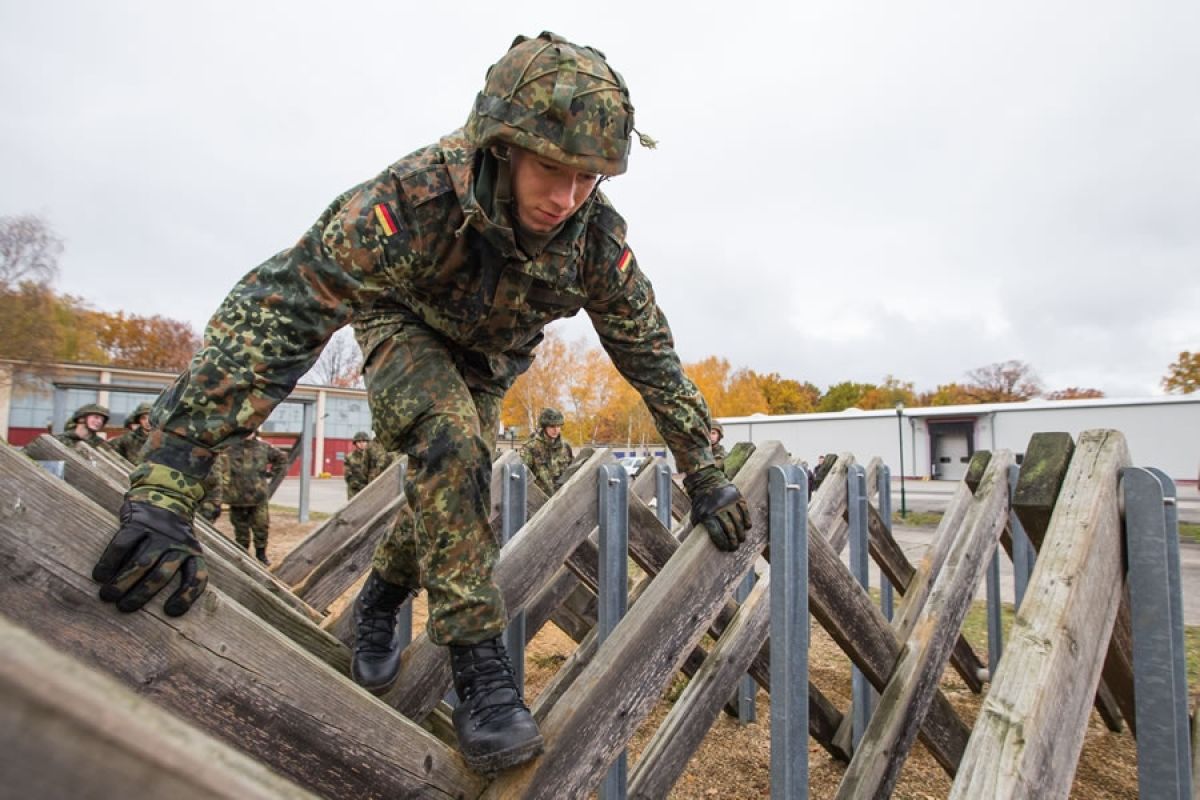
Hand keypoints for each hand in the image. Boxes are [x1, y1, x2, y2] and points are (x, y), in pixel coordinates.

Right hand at [92, 500, 208, 615]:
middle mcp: (178, 544)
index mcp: (193, 554)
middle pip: (162, 575)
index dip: (187, 595)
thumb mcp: (185, 550)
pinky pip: (123, 544)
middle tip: (124, 608)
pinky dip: (110, 561)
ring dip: (123, 582)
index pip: (197, 577)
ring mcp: (158, 533)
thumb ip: (176, 573)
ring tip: (107, 596)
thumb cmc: (171, 537)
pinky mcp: (139, 523)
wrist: (166, 495)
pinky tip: (99, 575)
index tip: (171, 611)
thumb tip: (159, 611)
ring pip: (142, 562)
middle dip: (142, 594)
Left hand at [684, 465, 751, 550]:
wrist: (706, 481)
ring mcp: (728, 502)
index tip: (725, 549)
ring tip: (741, 539)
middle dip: (733, 541)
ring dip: (741, 533)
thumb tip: (703, 544)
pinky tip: (747, 527)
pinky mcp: (737, 496)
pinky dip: (747, 520)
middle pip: (729, 529)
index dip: (722, 543)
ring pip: (738, 521)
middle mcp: (718, 508)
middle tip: (735, 547)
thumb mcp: (695, 514)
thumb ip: (700, 527)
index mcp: (706, 514)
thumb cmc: (701, 502)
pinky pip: (744, 511)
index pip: (717, 533)